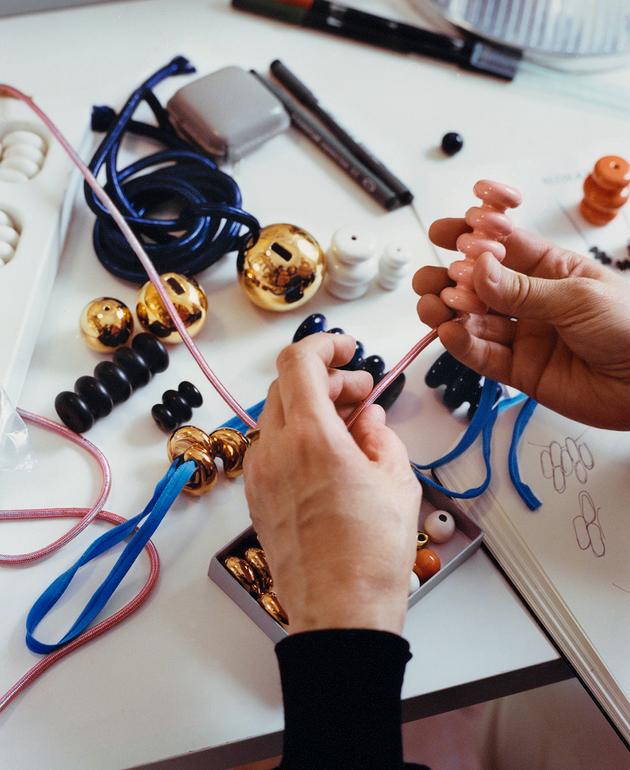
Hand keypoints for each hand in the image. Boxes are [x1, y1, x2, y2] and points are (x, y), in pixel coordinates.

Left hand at [243, 333, 419, 635]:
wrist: (340, 613)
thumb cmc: (371, 553)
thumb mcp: (395, 480)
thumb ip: (378, 433)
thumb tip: (367, 415)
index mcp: (311, 438)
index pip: (298, 362)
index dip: (324, 344)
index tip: (348, 349)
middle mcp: (275, 451)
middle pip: (287, 386)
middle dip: (326, 379)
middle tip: (361, 394)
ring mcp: (261, 475)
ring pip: (278, 416)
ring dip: (311, 408)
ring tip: (350, 428)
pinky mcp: (258, 498)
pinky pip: (273, 448)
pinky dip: (298, 436)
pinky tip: (329, 456)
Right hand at [413, 219, 629, 429]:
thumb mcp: (578, 296)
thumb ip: (522, 289)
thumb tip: (477, 268)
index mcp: (550, 270)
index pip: (502, 246)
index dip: (471, 236)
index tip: (446, 231)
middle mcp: (531, 301)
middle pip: (477, 285)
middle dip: (448, 278)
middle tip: (430, 277)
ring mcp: (523, 336)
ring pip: (473, 321)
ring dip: (447, 312)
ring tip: (432, 306)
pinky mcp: (520, 371)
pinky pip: (483, 356)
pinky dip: (462, 344)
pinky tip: (448, 332)